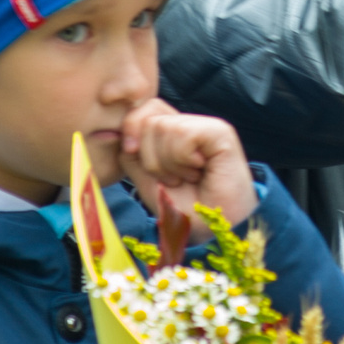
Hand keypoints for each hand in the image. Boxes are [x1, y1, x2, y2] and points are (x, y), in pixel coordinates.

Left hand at [120, 101, 257, 238]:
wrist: (213, 232)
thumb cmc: (186, 210)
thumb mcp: (147, 181)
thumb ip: (132, 155)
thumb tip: (123, 134)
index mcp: (172, 135)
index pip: (141, 111)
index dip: (130, 131)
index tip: (133, 153)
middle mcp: (189, 126)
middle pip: (147, 117)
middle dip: (149, 156)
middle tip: (173, 178)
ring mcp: (206, 127)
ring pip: (161, 126)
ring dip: (168, 163)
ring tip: (188, 177)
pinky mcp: (220, 132)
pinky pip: (182, 133)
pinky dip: (182, 160)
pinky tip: (199, 172)